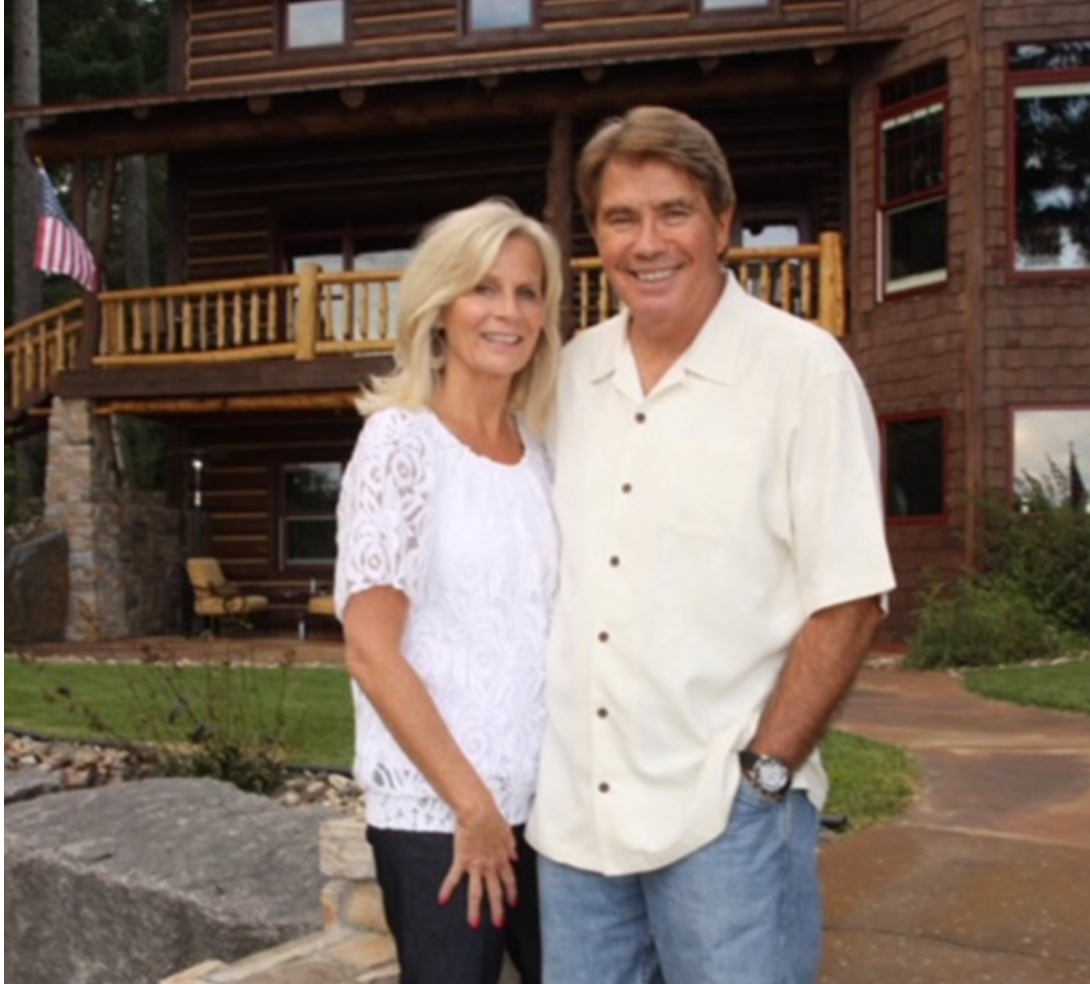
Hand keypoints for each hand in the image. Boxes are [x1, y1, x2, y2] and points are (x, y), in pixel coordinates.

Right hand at [437, 797, 518, 928]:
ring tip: (473, 924)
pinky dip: (447, 889)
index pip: (509, 879)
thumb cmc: (491, 816)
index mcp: (502, 857)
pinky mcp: (462, 860)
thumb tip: (516, 857)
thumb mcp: (507, 831)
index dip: (512, 892)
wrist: (478, 810)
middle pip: (496, 891)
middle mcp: (490, 864)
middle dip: (497, 909)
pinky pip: (454, 878)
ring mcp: (476, 864)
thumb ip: (511, 846)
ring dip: (475, 909)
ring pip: (477, 892)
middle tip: (498, 923)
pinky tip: (442, 900)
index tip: (513, 903)